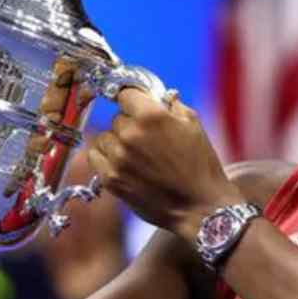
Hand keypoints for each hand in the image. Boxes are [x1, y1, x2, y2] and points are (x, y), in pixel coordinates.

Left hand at [86, 89, 242, 239]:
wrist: (201, 206)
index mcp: (152, 116)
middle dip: (131, 124)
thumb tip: (160, 96)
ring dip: (118, 142)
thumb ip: (173, 106)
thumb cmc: (202, 166)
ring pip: (104, 136)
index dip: (133, 98)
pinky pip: (95, 155)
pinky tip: (124, 163)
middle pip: (117, 117)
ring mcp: (118, 157)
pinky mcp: (110, 178)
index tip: (136, 104)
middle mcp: (131, 134)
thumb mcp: (195, 127)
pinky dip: (106, 157)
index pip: (125, 92)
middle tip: (150, 139)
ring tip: (138, 155)